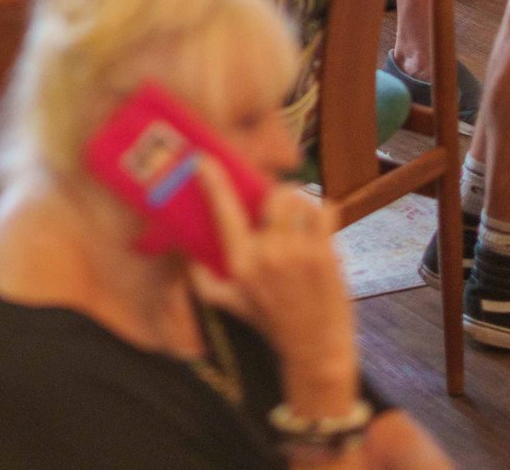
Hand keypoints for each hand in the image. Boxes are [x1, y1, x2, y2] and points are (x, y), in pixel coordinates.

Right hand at [187, 161, 358, 416]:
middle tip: (280, 207)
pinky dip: (323, 211)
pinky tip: (319, 228)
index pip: (223, 212)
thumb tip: (184, 251)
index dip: (213, 182)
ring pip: (300, 199)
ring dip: (301, 202)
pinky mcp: (325, 255)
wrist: (315, 350)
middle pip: (273, 195)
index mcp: (240, 264)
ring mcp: (298, 254)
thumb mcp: (230, 304)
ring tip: (300, 220)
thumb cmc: (271, 323)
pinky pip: (324, 209)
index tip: (203, 160)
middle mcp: (266, 255)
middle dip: (278, 194)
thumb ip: (202, 279)